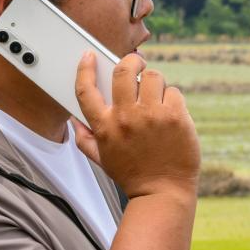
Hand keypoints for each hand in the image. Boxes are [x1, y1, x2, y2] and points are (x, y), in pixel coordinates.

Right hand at [71, 51, 200, 199]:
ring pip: (153, 76)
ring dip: (154, 82)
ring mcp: (152, 116)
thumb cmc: (134, 175)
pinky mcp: (175, 117)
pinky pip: (173, 92)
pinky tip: (171, 113)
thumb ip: (85, 139)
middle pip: (123, 70)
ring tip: (156, 95)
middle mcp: (126, 118)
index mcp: (104, 126)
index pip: (86, 89)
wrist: (162, 194)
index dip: (85, 68)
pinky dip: (172, 99)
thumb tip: (74, 122)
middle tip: (137, 63)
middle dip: (131, 61)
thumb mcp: (102, 159)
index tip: (89, 55)